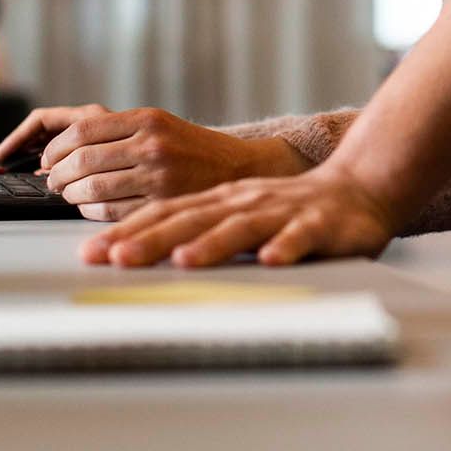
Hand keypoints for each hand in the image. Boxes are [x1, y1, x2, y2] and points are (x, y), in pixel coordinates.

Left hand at [0, 106, 305, 218]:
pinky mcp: (163, 205)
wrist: (240, 169)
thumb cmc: (191, 148)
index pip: (81, 130)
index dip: (53, 148)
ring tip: (70, 195)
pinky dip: (90, 213)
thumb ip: (114, 133)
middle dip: (57, 176)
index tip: (45, 160)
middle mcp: (152, 144)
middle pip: (81, 160)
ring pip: (91, 189)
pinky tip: (90, 209)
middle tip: (53, 182)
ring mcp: (158, 176)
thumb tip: (59, 153)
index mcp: (147, 119)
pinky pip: (110, 212)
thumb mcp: (157, 125)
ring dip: (70, 196)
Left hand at [77, 166, 400, 268]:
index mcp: (219, 201)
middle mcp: (244, 202)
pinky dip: (285, 248)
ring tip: (185, 261)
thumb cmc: (290, 210)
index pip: (164, 213)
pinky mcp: (319, 225)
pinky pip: (300, 238)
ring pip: (242, 228)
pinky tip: (271, 261)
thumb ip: (194, 230)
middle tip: (117, 259)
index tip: (92, 253)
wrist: (358, 189)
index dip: (128, 231)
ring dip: (213, 244)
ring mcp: (282, 212)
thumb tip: (130, 253)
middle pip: (192, 220)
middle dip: (153, 240)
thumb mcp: (236, 214)